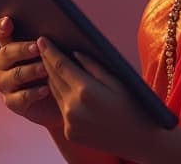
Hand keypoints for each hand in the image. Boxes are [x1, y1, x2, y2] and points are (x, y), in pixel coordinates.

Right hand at [0, 17, 61, 129]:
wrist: (62, 98)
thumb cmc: (59, 67)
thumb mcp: (55, 51)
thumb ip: (50, 40)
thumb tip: (60, 25)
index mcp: (10, 45)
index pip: (0, 31)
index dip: (2, 26)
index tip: (9, 21)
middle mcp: (2, 63)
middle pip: (6, 53)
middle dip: (22, 49)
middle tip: (37, 47)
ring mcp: (5, 83)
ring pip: (14, 75)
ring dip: (31, 71)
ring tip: (46, 69)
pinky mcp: (12, 102)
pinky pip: (20, 97)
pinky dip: (33, 93)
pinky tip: (46, 89)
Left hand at [38, 36, 159, 161]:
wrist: (137, 140)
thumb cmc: (132, 106)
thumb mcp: (117, 81)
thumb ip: (93, 66)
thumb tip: (74, 54)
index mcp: (86, 91)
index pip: (60, 66)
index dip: (50, 52)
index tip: (42, 40)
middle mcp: (74, 107)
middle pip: (53, 78)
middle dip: (47, 62)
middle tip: (42, 47)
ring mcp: (70, 122)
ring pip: (54, 93)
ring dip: (52, 78)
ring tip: (51, 64)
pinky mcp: (70, 133)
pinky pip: (61, 108)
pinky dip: (61, 96)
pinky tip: (63, 86)